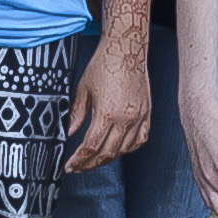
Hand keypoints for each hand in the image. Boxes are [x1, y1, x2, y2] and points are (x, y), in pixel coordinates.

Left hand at [61, 33, 152, 173]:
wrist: (127, 50)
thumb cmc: (105, 65)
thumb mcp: (83, 90)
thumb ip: (76, 115)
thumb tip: (69, 133)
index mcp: (108, 113)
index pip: (91, 146)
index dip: (79, 160)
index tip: (70, 166)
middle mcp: (127, 118)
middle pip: (108, 152)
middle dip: (91, 163)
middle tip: (79, 167)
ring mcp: (140, 117)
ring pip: (125, 149)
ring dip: (109, 157)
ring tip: (95, 159)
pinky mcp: (147, 113)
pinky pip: (140, 139)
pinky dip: (129, 148)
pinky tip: (119, 149)